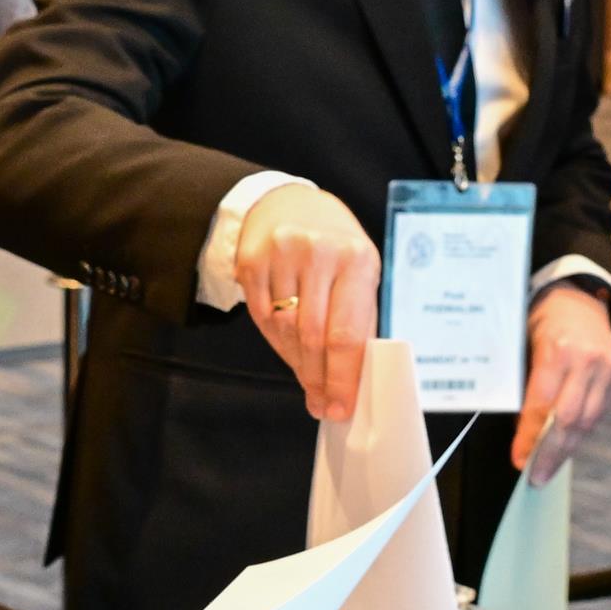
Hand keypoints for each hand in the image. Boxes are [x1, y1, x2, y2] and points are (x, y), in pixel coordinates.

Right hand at [233, 182, 379, 423]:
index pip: (347, 332)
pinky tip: (288, 348)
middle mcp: (318, 254)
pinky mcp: (250, 262)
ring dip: (297, 362)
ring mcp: (280, 256)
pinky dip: (276, 341)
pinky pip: (261, 318)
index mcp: (356, 259)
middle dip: (318, 378)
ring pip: (283, 331)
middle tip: (322, 403)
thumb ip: (358, 319)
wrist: (288, 202)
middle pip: (312, 337)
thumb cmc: (334, 244)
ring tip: (308, 376)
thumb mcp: (359, 271)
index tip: (340, 407)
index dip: (342, 377)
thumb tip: (353, 379)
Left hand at [512, 282, 610, 483]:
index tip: (519, 460)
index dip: (529, 437)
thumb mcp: (525, 346)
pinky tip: (566, 446)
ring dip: (567, 449)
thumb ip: (525, 386)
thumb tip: (521, 432)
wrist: (578, 300)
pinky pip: (598, 414)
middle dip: (551, 453)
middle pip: (569, 420)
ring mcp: (607, 370)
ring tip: (548, 468)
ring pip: (587, 421)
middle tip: (536, 477)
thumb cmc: (541, 324)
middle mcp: (587, 361)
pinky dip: (581, 432)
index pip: (542, 405)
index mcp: (559, 350)